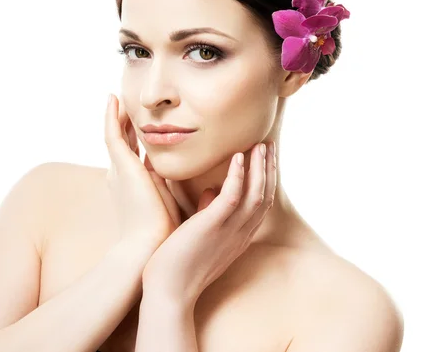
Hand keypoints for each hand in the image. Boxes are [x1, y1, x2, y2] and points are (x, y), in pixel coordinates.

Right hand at [105, 94, 181, 250]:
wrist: (147, 247)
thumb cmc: (163, 230)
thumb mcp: (171, 203)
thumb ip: (182, 190)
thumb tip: (206, 186)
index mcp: (135, 184)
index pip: (135, 155)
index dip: (137, 139)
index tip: (144, 126)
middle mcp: (122, 175)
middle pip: (122, 142)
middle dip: (123, 124)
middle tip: (123, 104)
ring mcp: (119, 169)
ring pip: (115, 134)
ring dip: (115, 115)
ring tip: (115, 95)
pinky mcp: (121, 166)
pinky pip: (112, 134)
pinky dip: (111, 116)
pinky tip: (112, 98)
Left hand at [141, 142, 276, 305]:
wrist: (167, 292)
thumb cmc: (177, 264)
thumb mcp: (199, 236)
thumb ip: (207, 213)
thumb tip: (208, 192)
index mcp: (238, 236)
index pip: (260, 203)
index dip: (265, 179)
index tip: (264, 157)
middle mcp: (240, 233)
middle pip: (265, 195)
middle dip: (268, 168)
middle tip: (268, 144)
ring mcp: (228, 231)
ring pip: (255, 194)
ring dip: (259, 167)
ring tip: (259, 144)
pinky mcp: (211, 227)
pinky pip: (232, 197)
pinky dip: (238, 175)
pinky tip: (238, 157)